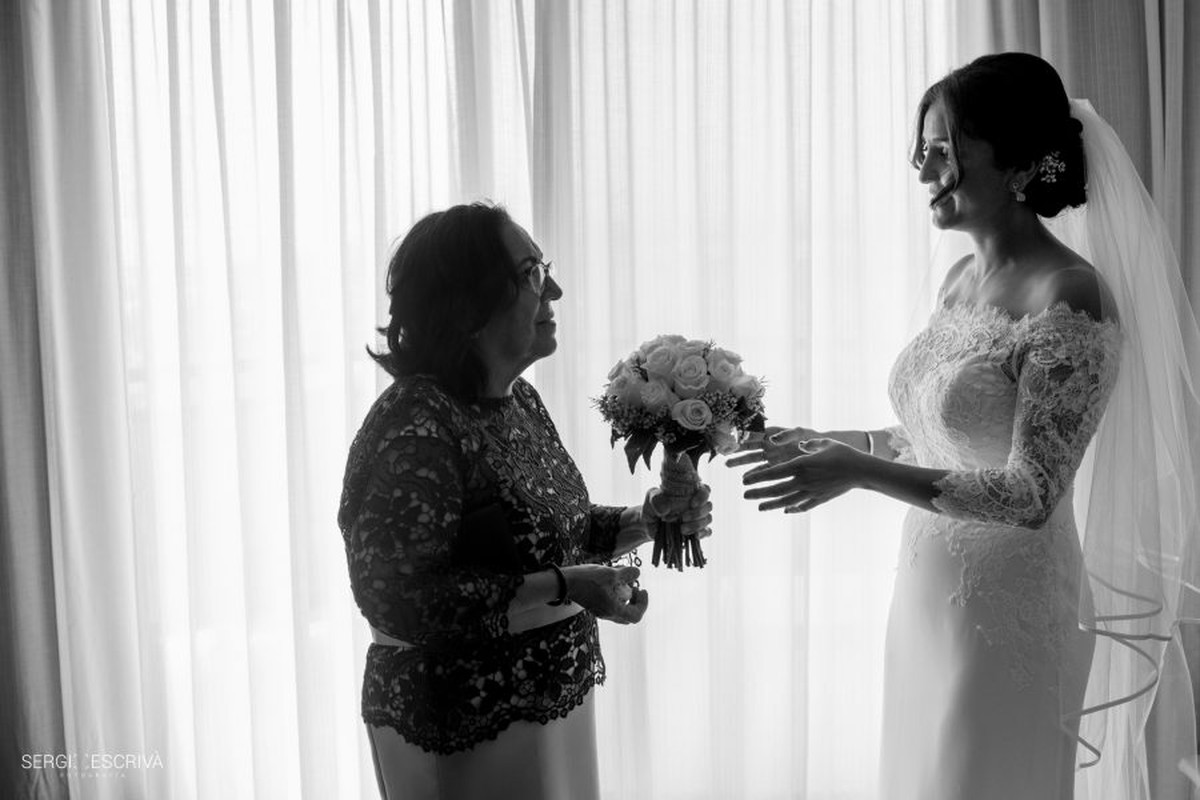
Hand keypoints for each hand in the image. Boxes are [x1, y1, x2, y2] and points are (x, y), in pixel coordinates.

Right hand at [563, 564, 648, 623]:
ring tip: (623, 581)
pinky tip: (612, 580)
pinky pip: (610, 605)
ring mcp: (600, 611)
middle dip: (636, 601)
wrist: (564, 582)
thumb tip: (637, 573)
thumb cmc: (587, 579)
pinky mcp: (594, 606)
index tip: (643, 590)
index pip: (636, 615)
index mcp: (613, 609)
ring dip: (626, 597)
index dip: (643, 604)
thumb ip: (627, 573)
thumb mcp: (611, 573)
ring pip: (619, 610)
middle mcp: (607, 614)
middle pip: (629, 615)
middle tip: (636, 587)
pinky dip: (616, 595)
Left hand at [642, 484, 713, 539]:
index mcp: (689, 493)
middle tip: (683, 518)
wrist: (648, 526)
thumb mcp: (650, 499)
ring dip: (697, 524)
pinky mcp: (696, 532)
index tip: (692, 503)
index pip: (704, 490)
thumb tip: (666, 508)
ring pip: (708, 519)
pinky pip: (708, 532)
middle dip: (698, 513)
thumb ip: (656, 499)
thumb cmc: (652, 508)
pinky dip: (702, 533)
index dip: (702, 496)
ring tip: (682, 529)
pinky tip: (693, 536)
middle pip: (709, 506)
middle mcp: (696, 505)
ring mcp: (697, 519)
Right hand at [725, 425, 818, 469]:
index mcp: (774, 433)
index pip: (754, 433)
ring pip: (753, 459)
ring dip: (741, 462)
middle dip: (737, 449)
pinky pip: (763, 470)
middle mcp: (770, 444)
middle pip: (750, 446)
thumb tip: (772, 439)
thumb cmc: (812, 438)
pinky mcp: (777, 467)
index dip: (742, 435)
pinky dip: (754, 473)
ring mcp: (773, 456)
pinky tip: (746, 478)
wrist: (823, 450)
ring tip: (729, 465)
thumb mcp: (800, 433)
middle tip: (724, 452)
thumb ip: (786, 435)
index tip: (731, 438)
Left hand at [740, 434, 863, 512]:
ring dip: (770, 504)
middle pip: (776, 490)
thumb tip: (800, 444)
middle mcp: (803, 481)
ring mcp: (811, 492)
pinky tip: (785, 510)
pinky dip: (792, 508)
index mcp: (801, 465)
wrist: (861, 471)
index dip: (757, 477)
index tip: (744, 480)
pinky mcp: (820, 499)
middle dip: (758, 492)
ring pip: (786, 501)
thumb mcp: (823, 443)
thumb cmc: (843, 453)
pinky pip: (802, 506)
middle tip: (745, 494)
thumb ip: (809, 444)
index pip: (773, 473)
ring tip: (759, 507)